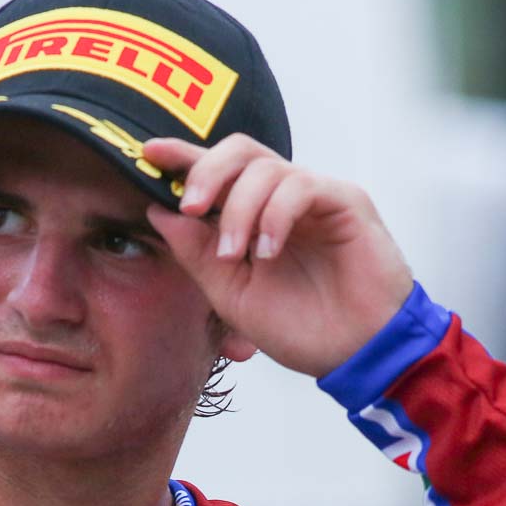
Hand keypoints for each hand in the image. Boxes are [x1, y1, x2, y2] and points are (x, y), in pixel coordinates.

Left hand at [141, 134, 413, 377]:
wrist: (356, 355)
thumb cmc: (302, 328)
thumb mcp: (232, 294)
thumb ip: (197, 253)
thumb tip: (158, 211)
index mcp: (255, 217)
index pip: (218, 174)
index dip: (183, 158)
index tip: (148, 154)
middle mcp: (283, 199)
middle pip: (239, 150)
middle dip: (206, 171)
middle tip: (190, 206)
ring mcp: (315, 197)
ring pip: (265, 167)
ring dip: (239, 209)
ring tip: (236, 254)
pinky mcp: (345, 201)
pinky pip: (301, 186)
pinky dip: (275, 215)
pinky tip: (269, 252)